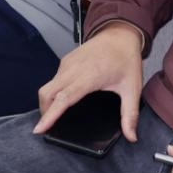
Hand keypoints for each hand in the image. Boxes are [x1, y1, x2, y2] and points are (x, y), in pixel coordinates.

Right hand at [32, 21, 144, 142]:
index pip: (64, 98)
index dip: (51, 114)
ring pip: (48, 86)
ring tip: (55, 117)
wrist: (121, 34)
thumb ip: (130, 114)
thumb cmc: (126, 60)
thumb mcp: (132, 88)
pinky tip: (63, 100)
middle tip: (49, 129)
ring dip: (47, 103)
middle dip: (44, 112)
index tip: (40, 129)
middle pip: (47, 93)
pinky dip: (53, 92)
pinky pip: (53, 79)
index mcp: (89, 76)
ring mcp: (67, 63)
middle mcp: (74, 69)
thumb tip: (132, 137)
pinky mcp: (65, 60)